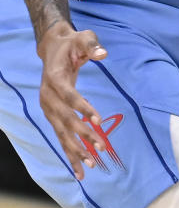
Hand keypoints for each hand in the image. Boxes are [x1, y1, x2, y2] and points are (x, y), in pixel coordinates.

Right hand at [37, 23, 109, 177]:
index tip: (99, 120)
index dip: (83, 108)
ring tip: (91, 166)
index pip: (69, 96)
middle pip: (65, 119)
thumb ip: (92, 45)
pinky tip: (80, 170)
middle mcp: (47, 96)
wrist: (53, 48)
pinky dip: (70, 153)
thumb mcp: (83, 37)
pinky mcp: (52, 115)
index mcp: (54, 79)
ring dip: (75, 150)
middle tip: (101, 147)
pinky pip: (61, 136)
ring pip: (61, 133)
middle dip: (83, 135)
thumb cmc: (71, 43)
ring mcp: (48, 108)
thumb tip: (102, 53)